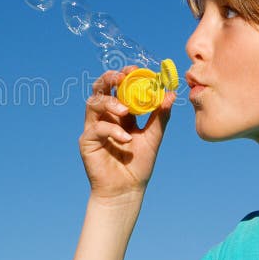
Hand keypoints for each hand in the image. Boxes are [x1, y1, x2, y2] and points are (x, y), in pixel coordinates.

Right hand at [79, 66, 175, 201]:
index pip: (118, 87)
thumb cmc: (138, 165)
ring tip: (125, 111)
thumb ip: (160, 116)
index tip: (136, 69)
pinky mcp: (87, 141)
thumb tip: (171, 94)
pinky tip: (126, 140)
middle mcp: (105, 116)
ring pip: (93, 103)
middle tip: (121, 77)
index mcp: (121, 113)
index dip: (124, 75)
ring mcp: (94, 127)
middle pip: (100, 89)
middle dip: (109, 79)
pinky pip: (96, 128)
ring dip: (109, 102)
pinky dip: (112, 130)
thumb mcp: (154, 137)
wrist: (127, 190)